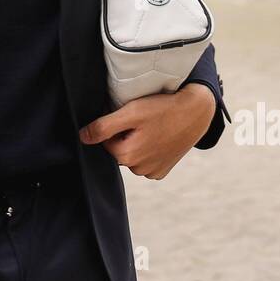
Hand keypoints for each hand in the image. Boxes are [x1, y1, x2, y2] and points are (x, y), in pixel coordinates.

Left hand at [79, 83, 215, 179]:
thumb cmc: (162, 109)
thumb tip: (83, 137)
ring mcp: (152, 172)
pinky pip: (146, 161)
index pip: (105, 139)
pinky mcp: (163, 171)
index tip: (129, 113)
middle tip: (142, 119)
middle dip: (125, 134)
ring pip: (132, 155)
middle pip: (119, 148)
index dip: (114, 123)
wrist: (196, 112)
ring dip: (137, 142)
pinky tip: (159, 137)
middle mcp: (138, 169)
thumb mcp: (131, 112)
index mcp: (126, 156)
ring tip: (152, 126)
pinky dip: (149, 150)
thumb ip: (104, 126)